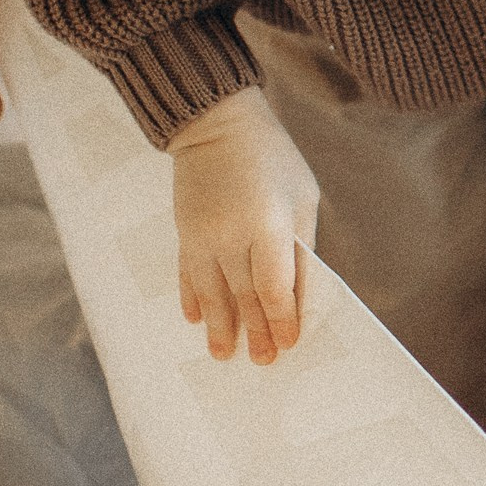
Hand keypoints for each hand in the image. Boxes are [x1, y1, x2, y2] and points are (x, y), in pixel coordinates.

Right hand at [167, 87, 319, 363]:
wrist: (215, 124)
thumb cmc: (272, 158)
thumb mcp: (301, 195)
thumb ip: (301, 243)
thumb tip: (301, 289)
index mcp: (266, 224)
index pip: (274, 284)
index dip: (281, 317)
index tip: (288, 343)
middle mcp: (230, 235)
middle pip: (242, 295)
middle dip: (254, 331)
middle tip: (262, 362)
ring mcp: (201, 235)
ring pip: (211, 292)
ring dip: (219, 326)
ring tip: (223, 354)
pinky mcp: (184, 232)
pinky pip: (186, 274)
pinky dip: (192, 298)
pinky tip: (195, 319)